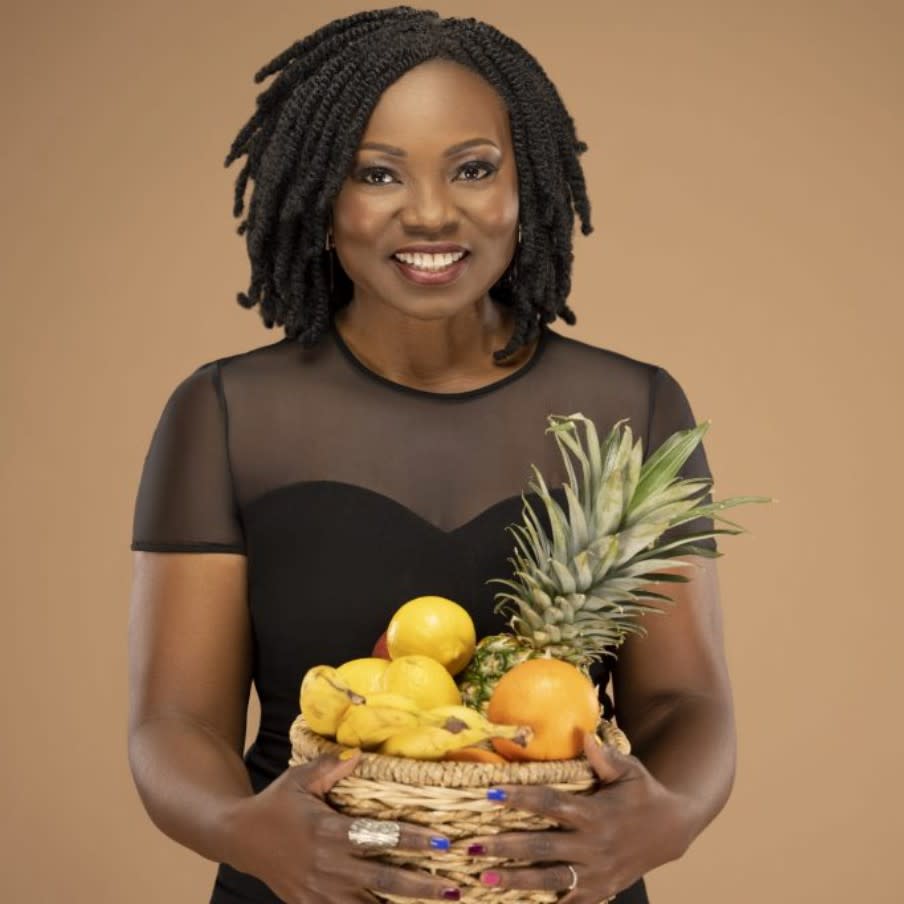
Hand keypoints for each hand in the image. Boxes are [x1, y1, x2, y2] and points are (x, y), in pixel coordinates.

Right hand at [219, 750, 460, 902]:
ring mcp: (320, 892)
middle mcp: (328, 866)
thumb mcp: (300, 778)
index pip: (378, 837)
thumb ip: (331, 767)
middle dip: (419, 886)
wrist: (240, 839)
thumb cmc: (276, 803)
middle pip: (382, 880)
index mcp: (328, 831)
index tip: (441, 842)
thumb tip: (359, 752)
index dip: (411, 841)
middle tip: (452, 888)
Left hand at [451, 733, 691, 901]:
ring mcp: (596, 873)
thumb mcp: (630, 771)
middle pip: (543, 846)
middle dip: (506, 847)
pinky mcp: (600, 891)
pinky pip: (568, 901)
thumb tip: (582, 734)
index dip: (521, 799)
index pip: (551, 805)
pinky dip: (543, 903)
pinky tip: (513, 903)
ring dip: (516, 881)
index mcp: (596, 813)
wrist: (672, 831)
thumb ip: (604, 757)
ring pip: (550, 879)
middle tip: (473, 845)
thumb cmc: (643, 793)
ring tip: (484, 880)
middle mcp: (593, 846)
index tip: (491, 794)